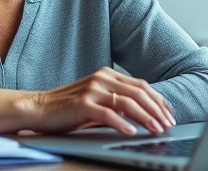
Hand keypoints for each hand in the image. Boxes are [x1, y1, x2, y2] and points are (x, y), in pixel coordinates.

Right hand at [30, 67, 175, 135]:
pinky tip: (132, 132)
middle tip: (168, 125)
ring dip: (145, 117)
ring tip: (156, 130)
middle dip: (156, 110)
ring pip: (127, 102)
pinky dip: (122, 123)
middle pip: (138, 93)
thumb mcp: (97, 99)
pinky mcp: (82, 104)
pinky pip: (107, 114)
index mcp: (108, 75)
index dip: (158, 100)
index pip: (141, 86)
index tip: (169, 115)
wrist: (39, 107)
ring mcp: (92, 90)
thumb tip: (144, 114)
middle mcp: (102, 78)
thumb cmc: (68, 107)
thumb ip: (116, 101)